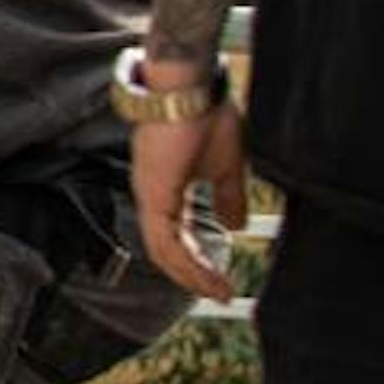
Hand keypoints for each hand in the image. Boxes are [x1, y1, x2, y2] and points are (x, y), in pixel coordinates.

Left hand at [131, 101, 247, 299]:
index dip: (196, 262)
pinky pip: (164, 240)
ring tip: (217, 291)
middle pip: (165, 249)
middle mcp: (152, 194)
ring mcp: (149, 193)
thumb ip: (227, 198)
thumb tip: (235, 226)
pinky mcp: (153, 192)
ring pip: (163, 250)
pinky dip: (185, 262)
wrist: (193, 89)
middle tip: (219, 293)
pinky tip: (205, 275)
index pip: (175, 236)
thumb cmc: (206, 116)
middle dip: (193, 275)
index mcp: (166, 188)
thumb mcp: (225, 166)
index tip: (221, 282)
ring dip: (191, 274)